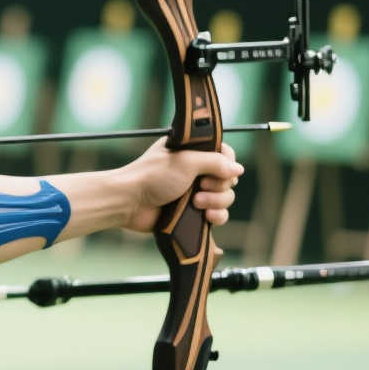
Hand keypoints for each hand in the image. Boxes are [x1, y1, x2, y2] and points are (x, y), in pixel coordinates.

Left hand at [121, 139, 242, 232]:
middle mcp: (195, 171)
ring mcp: (194, 192)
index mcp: (192, 152)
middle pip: (227, 177)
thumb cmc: (153, 177)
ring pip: (225, 197)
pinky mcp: (193, 212)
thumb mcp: (186, 161)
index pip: (224, 153)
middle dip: (220, 185)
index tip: (219, 169)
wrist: (129, 203)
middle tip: (201, 186)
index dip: (227, 163)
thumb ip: (216, 163)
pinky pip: (218, 215)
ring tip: (197, 203)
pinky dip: (217, 216)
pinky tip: (207, 217)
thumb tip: (239, 169)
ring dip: (217, 201)